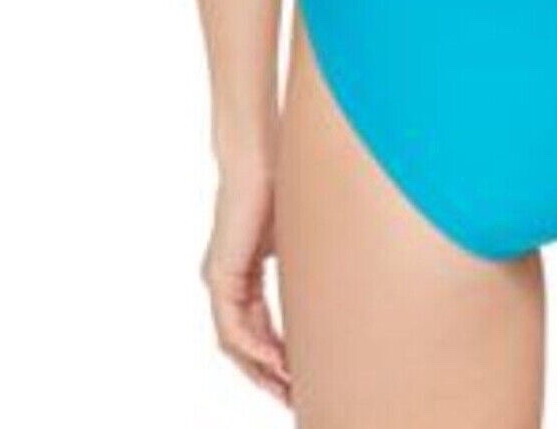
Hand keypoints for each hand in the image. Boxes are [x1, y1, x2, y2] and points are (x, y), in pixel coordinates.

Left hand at [201, 166, 290, 404]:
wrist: (258, 157)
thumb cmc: (281, 184)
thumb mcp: (297, 237)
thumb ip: (306, 264)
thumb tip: (336, 278)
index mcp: (244, 274)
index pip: (259, 329)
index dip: (279, 358)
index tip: (301, 379)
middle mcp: (227, 283)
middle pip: (245, 346)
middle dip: (270, 377)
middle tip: (295, 400)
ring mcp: (221, 281)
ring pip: (236, 343)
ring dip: (262, 371)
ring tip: (289, 391)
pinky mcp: (220, 276)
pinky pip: (234, 327)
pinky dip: (255, 348)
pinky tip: (277, 362)